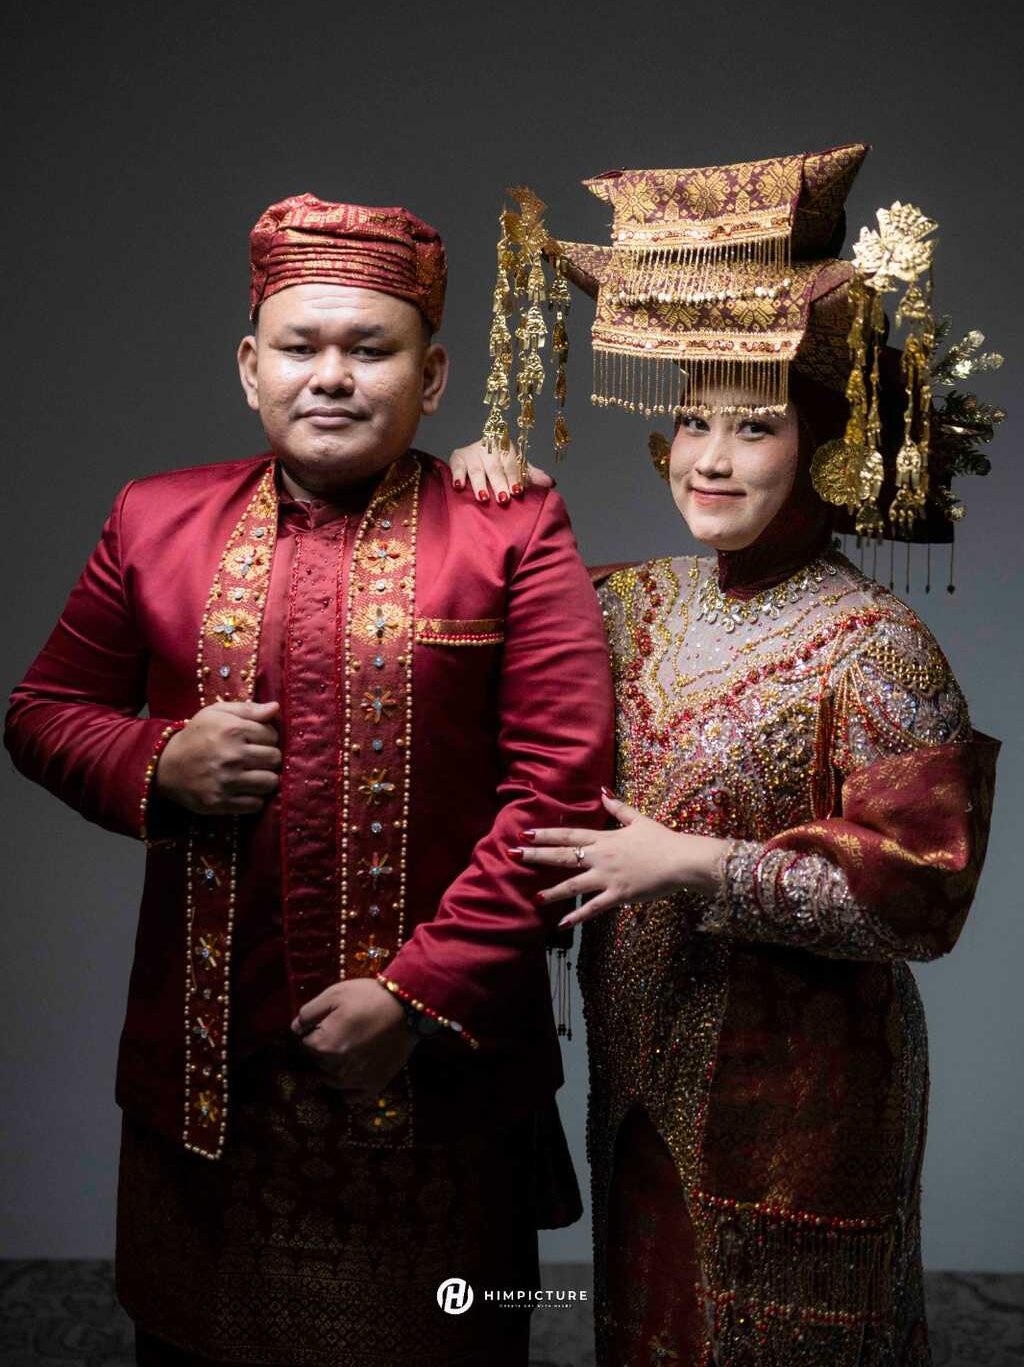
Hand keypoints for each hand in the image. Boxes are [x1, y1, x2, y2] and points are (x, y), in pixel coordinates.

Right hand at [155, 700, 281, 814]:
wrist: (165, 766)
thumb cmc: (195, 735)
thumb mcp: (216, 713)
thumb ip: (248, 709)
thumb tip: (275, 708)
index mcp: (232, 730)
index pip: (272, 735)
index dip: (267, 737)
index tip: (257, 741)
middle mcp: (232, 756)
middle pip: (275, 759)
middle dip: (269, 758)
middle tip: (257, 758)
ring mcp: (227, 781)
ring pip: (270, 782)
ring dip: (265, 779)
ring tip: (253, 774)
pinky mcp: (221, 802)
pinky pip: (256, 804)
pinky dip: (254, 798)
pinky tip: (244, 790)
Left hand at [291, 977, 412, 1098]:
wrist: (407, 1007)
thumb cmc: (369, 997)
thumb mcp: (334, 994)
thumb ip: (309, 1012)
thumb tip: (295, 1029)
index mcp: (324, 1045)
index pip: (306, 1044)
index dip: (316, 1030)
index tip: (330, 1021)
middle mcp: (336, 1068)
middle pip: (319, 1062)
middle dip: (325, 1048)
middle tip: (342, 1031)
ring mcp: (356, 1080)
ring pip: (332, 1080)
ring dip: (334, 1067)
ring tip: (348, 1049)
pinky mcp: (374, 1084)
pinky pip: (352, 1097)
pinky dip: (347, 1090)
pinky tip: (351, 1076)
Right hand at [449, 440, 553, 504]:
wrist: (479, 456)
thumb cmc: (502, 467)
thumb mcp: (518, 469)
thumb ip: (533, 476)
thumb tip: (551, 483)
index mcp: (506, 449)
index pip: (512, 464)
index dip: (514, 477)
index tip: (517, 491)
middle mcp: (489, 448)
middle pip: (495, 467)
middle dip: (499, 483)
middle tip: (503, 499)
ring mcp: (472, 452)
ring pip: (476, 469)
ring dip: (480, 484)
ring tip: (483, 498)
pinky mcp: (457, 457)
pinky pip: (456, 467)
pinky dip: (457, 476)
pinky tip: (458, 487)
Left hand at [512, 791, 730, 926]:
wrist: (680, 860)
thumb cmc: (662, 839)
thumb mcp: (638, 819)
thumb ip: (618, 808)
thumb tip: (602, 793)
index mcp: (604, 838)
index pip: (569, 835)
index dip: (546, 834)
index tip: (526, 833)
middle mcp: (601, 857)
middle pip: (564, 856)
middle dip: (537, 856)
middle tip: (514, 855)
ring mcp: (608, 877)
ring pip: (574, 884)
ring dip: (553, 891)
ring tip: (534, 898)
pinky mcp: (618, 895)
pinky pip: (593, 907)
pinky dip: (577, 916)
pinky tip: (561, 923)